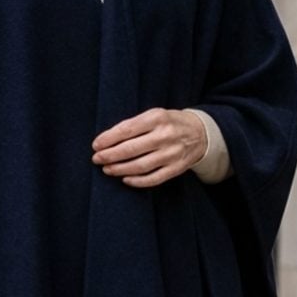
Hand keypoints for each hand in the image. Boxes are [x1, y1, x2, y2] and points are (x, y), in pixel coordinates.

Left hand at [92, 107, 207, 186]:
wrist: (201, 133)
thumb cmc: (169, 123)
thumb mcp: (154, 115)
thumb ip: (134, 125)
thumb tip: (107, 140)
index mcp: (157, 118)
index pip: (127, 129)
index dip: (109, 139)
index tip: (96, 145)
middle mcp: (165, 136)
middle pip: (131, 149)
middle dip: (110, 155)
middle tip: (97, 159)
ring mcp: (172, 153)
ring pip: (140, 166)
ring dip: (120, 169)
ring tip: (107, 169)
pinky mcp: (176, 168)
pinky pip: (153, 179)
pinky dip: (137, 181)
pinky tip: (125, 179)